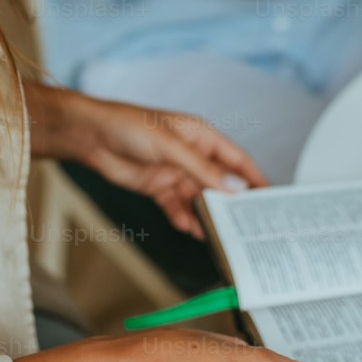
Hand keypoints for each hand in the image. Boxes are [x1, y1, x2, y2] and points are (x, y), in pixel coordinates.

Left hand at [68, 94, 268, 236]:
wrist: (90, 136)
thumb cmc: (129, 126)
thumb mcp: (171, 146)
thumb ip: (203, 169)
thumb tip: (235, 188)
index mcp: (201, 136)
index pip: (236, 159)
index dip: (254, 178)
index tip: (271, 197)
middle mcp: (192, 155)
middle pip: (220, 183)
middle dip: (232, 203)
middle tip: (248, 224)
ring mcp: (175, 172)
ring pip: (199, 199)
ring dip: (208, 215)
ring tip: (221, 235)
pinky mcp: (158, 187)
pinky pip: (178, 207)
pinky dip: (185, 219)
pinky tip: (192, 230)